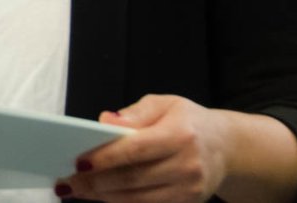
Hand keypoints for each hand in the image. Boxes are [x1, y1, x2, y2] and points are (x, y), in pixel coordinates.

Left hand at [55, 94, 229, 202]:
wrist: (227, 147)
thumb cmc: (188, 121)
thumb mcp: (164, 104)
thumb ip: (134, 113)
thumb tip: (105, 121)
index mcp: (180, 134)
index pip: (136, 149)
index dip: (106, 157)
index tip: (80, 161)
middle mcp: (187, 165)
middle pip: (134, 179)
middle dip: (96, 182)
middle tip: (69, 182)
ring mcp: (189, 189)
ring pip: (139, 199)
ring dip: (104, 197)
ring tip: (79, 190)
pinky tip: (102, 196)